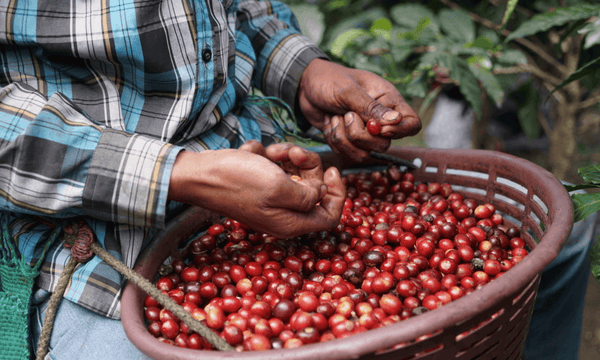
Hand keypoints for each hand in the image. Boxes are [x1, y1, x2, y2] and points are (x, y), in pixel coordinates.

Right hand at [168, 142, 344, 237]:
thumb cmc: (236, 181)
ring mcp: (268, 199)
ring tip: (270, 152)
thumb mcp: (279, 187)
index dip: (338, 194)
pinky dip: (266, 156)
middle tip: (295, 152)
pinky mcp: (257, 185)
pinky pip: (273, 167)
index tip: (333, 170)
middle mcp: (282, 214)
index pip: (330, 216)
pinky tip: (251, 155)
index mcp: (291, 223)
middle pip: (314, 190)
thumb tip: (321, 194)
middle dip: (308, 166)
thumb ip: (308, 195)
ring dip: (286, 157)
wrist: (198, 174)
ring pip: (294, 174)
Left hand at [297, 58, 420, 160]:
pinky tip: (330, 123)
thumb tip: (396, 120)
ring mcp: (364, 132)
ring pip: (363, 154)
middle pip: (383, 145)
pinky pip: (345, 153)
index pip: (412, 123)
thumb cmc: (329, 79)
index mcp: (388, 101)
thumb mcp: (348, 90)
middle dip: (359, 135)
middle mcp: (380, 119)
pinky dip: (333, 140)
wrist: (305, 85)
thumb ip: (371, 107)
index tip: (375, 126)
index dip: (399, 131)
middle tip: (345, 115)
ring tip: (335, 117)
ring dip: (343, 138)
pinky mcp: (348, 140)